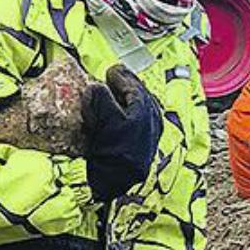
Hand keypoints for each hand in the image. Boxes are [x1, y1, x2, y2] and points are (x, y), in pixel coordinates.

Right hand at [82, 65, 160, 203]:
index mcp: (145, 111)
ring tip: (119, 92)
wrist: (118, 179)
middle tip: (117, 75)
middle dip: (129, 85)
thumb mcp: (106, 119)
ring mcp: (151, 133)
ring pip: (142, 109)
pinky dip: (131, 113)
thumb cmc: (114, 148)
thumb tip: (96, 87)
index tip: (112, 70)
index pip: (134, 88)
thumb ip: (101, 100)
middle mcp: (153, 121)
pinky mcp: (146, 146)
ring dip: (130, 98)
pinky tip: (124, 115)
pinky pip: (140, 121)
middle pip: (141, 97)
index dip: (121, 77)